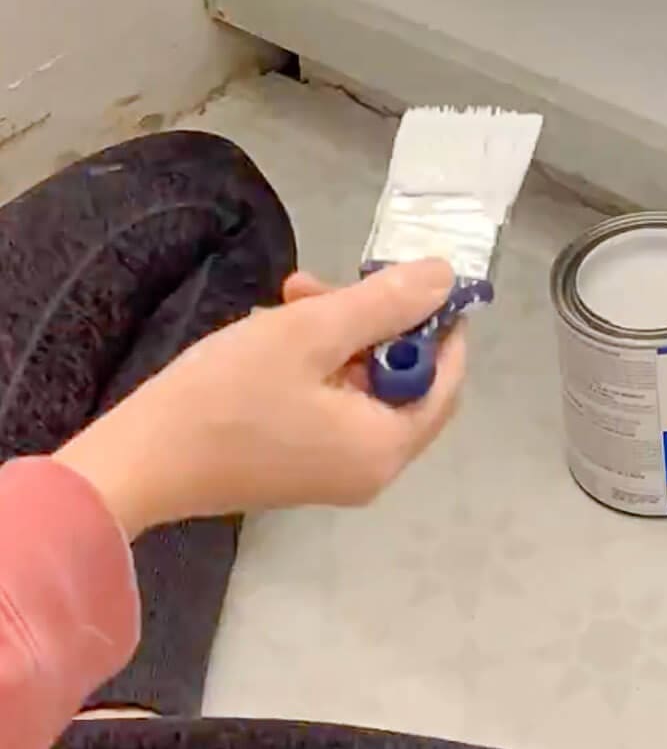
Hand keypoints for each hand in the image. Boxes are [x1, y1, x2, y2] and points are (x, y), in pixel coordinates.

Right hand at [54, 261, 465, 539]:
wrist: (139, 461)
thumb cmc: (229, 395)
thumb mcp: (311, 332)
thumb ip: (385, 303)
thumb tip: (446, 278)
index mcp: (384, 447)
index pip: (446, 379)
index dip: (438, 324)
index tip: (413, 277)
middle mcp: (368, 468)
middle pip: (400, 379)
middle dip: (371, 320)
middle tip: (324, 283)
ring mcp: (330, 471)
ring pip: (359, 383)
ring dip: (336, 332)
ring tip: (290, 295)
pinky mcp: (296, 464)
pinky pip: (329, 402)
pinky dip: (313, 362)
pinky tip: (274, 328)